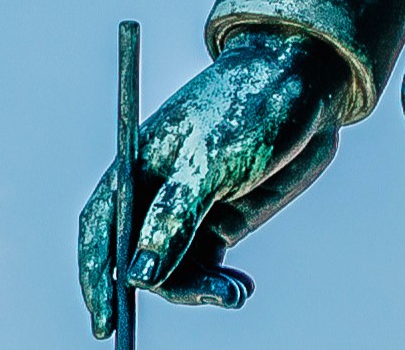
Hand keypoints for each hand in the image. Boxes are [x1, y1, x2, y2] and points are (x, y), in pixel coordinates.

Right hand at [74, 28, 342, 332]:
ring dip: (197, 288)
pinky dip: (217, 283)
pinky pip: (206, 265)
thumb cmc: (249, 107)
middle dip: (162, 286)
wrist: (308, 84)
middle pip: (138, 257)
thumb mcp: (209, 162)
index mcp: (136, 169)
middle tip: (203, 295)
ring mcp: (189, 209)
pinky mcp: (221, 220)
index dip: (96, 276)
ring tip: (234, 292)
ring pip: (174, 269)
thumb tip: (138, 276)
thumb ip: (173, 219)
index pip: (101, 230)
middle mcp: (156, 193)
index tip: (105, 320)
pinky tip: (239, 289)